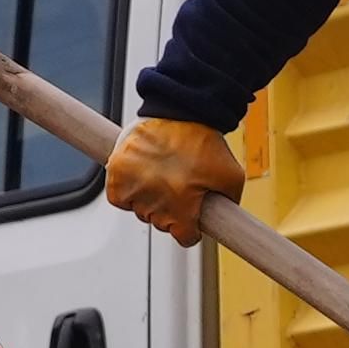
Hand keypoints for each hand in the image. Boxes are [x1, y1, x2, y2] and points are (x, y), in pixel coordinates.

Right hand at [104, 116, 245, 241]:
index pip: (184, 237)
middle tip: (179, 186)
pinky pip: (119, 197)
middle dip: (172, 211)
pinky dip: (127, 191)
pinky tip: (142, 177)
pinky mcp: (117, 174)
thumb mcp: (231, 176)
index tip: (192, 219)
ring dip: (149, 200)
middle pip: (161, 223)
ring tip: (161, 175)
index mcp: (182, 208)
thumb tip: (224, 221)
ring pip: (140, 210)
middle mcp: (154, 203)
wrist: (179, 110)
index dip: (191, 229)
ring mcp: (134, 189)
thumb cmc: (202, 141)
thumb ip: (230, 205)